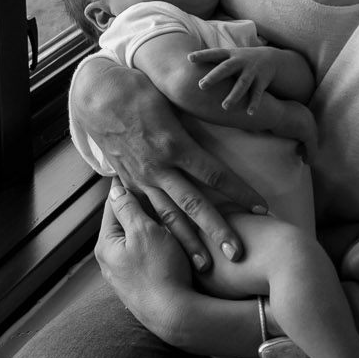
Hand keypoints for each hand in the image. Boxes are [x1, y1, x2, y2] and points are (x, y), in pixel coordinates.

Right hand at [73, 57, 264, 268]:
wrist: (96, 94)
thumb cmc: (139, 89)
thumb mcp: (172, 100)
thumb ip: (196, 119)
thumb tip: (230, 115)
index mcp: (174, 143)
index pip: (215, 173)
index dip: (241, 192)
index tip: (262, 207)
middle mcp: (158, 167)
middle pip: (194, 205)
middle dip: (217, 231)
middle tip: (237, 255)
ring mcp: (141, 178)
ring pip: (168, 217)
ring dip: (188, 243)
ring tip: (206, 268)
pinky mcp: (128, 183)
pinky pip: (147, 214)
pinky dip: (161, 233)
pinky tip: (172, 252)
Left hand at [94, 185, 200, 341]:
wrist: (175, 315)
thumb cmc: (160, 270)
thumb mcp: (144, 231)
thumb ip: (128, 209)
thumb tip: (115, 190)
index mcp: (106, 244)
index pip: (112, 205)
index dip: (126, 187)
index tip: (138, 173)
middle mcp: (109, 261)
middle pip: (123, 224)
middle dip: (139, 208)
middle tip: (155, 191)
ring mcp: (123, 275)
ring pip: (135, 241)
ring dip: (149, 228)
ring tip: (165, 215)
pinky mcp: (139, 286)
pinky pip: (144, 257)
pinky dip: (154, 246)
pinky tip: (168, 243)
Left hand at [188, 45, 283, 113]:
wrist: (269, 59)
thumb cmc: (240, 59)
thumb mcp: (228, 56)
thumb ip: (210, 59)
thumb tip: (185, 61)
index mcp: (230, 55)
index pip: (214, 54)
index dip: (202, 55)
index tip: (189, 58)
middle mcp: (240, 62)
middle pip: (226, 68)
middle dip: (214, 77)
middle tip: (201, 86)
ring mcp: (251, 71)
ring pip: (242, 84)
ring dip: (234, 95)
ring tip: (224, 107)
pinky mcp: (261, 81)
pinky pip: (257, 94)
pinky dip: (254, 103)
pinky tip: (249, 113)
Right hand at [271, 99, 319, 162]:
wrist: (270, 112)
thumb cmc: (269, 114)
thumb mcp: (281, 117)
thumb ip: (288, 122)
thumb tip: (287, 131)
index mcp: (302, 110)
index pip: (308, 125)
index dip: (304, 136)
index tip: (299, 144)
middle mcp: (309, 115)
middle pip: (313, 133)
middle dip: (308, 144)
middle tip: (300, 151)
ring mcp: (309, 124)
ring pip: (313, 141)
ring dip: (310, 151)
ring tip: (303, 157)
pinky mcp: (307, 133)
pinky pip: (311, 147)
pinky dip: (310, 155)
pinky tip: (306, 161)